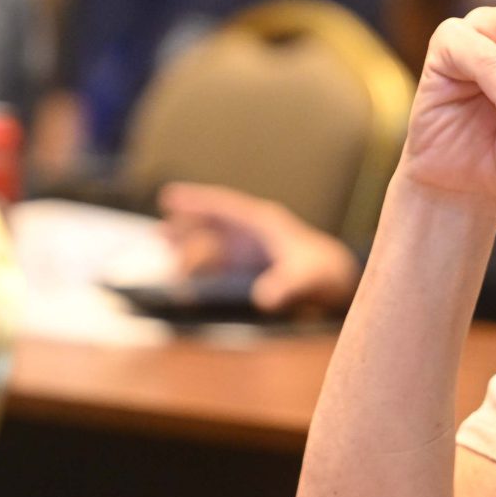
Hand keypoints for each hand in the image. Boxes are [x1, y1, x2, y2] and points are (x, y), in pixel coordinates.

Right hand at [159, 182, 359, 311]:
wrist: (335, 280)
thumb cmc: (322, 270)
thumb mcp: (307, 276)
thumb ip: (287, 285)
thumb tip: (263, 299)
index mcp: (263, 221)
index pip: (224, 206)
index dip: (196, 201)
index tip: (169, 197)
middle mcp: (248, 233)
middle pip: (209, 225)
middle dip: (185, 227)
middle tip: (160, 233)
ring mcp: (243, 251)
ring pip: (207, 243)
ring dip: (186, 246)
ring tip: (163, 246)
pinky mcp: (241, 270)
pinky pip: (212, 266)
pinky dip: (196, 269)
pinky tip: (182, 279)